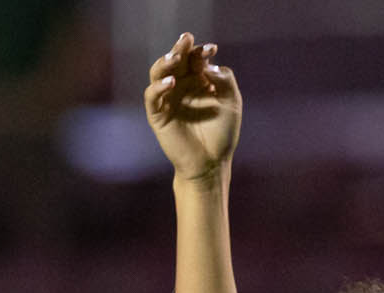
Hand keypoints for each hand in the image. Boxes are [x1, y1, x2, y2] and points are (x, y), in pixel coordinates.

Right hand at [145, 32, 240, 184]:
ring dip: (165, 62)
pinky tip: (171, 82)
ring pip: (159, 74)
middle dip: (180, 48)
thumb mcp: (231, 101)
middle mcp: (182, 87)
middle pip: (175, 61)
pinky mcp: (158, 115)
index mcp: (199, 81)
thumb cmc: (222, 133)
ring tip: (176, 57)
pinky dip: (158, 87)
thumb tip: (207, 65)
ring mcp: (168, 100)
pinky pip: (152, 96)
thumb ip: (223, 79)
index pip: (195, 58)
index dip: (201, 51)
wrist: (210, 162)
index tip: (212, 50)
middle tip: (186, 40)